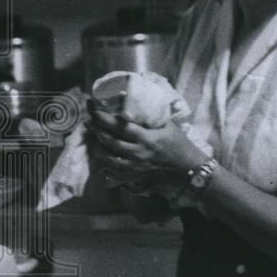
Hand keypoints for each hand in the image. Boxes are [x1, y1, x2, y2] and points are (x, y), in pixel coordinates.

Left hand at [86, 101, 208, 183]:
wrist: (188, 168)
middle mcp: (138, 152)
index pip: (119, 126)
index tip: (93, 108)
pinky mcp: (135, 177)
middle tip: (89, 120)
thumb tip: (141, 99)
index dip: (103, 117)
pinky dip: (104, 163)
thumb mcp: (169, 125)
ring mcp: (135, 166)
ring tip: (92, 136)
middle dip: (95, 129)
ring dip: (96, 146)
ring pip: (107, 157)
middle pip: (109, 141)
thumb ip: (153, 115)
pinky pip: (113, 172)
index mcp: (147, 138)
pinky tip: (101, 155)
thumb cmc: (180, 144)